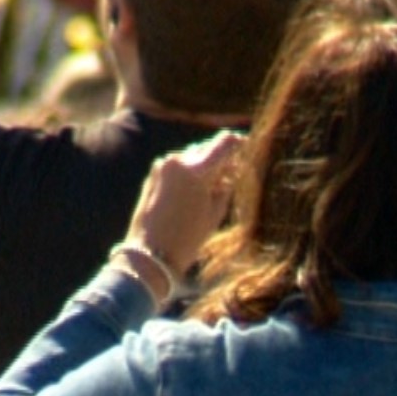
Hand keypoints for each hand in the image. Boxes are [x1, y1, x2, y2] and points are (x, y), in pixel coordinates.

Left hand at [124, 131, 246, 278]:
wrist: (151, 253)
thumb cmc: (188, 237)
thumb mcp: (215, 211)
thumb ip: (226, 185)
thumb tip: (231, 169)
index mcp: (196, 169)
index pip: (223, 143)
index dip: (237, 142)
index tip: (245, 145)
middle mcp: (177, 161)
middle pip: (206, 147)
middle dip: (219, 157)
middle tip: (231, 172)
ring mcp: (162, 165)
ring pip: (190, 155)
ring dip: (203, 164)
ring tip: (212, 186)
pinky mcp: (152, 174)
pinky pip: (176, 165)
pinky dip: (188, 171)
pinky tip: (193, 191)